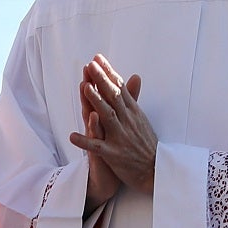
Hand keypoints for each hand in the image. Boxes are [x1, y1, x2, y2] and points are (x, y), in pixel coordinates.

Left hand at [68, 56, 153, 199]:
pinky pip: (98, 147)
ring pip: (107, 116)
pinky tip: (72, 136)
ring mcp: (121, 137)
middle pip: (113, 97)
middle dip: (101, 80)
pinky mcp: (114, 154)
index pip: (118, 88)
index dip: (107, 72)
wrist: (155, 170)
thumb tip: (134, 75)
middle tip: (90, 64)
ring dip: (96, 101)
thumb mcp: (141, 117)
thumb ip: (133, 97)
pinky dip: (86, 141)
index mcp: (132, 111)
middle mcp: (127, 121)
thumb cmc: (145, 143)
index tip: (97, 58)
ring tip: (85, 88)